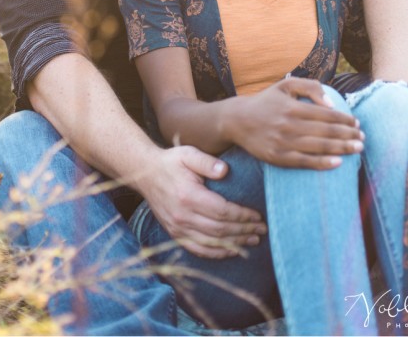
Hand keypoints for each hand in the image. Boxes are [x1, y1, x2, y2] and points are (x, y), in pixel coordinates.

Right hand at [138, 145, 266, 258]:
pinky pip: (198, 250)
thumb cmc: (171, 162)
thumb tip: (225, 170)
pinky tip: (232, 250)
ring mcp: (178, 228)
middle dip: (244, 231)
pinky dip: (217, 253)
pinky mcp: (175, 234)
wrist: (145, 174)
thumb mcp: (188, 154)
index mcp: (188, 195)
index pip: (222, 211)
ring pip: (212, 243)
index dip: (242, 216)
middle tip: (262, 229)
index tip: (257, 215)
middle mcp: (183, 216)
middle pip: (220, 229)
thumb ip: (207, 162)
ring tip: (253, 240)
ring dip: (235, 244)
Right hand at [227, 76, 363, 167]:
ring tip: (358, 149)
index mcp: (293, 107)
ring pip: (319, 147)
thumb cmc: (267, 101)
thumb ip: (310, 87)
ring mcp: (284, 143)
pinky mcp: (278, 158)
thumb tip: (331, 104)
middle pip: (326, 132)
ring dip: (342, 149)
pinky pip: (304, 162)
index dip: (344, 120)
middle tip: (364, 139)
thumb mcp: (286, 86)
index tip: (357, 124)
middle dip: (348, 136)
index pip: (326, 114)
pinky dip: (322, 163)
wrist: (238, 121)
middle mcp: (289, 125)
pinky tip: (338, 163)